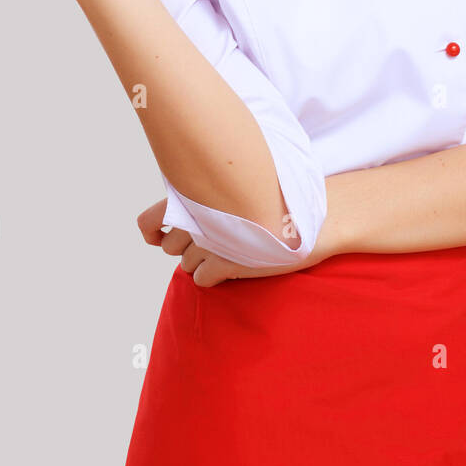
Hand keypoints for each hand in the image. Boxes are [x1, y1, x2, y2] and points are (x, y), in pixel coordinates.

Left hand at [136, 199, 339, 287]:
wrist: (316, 216)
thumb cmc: (282, 199)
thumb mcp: (242, 186)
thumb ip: (211, 195)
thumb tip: (187, 216)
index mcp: (197, 194)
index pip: (148, 220)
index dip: (153, 231)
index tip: (163, 235)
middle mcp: (198, 218)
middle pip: (171, 245)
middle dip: (189, 245)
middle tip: (217, 239)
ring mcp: (210, 242)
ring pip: (186, 264)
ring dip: (203, 261)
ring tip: (232, 251)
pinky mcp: (224, 264)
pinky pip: (202, 279)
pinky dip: (214, 277)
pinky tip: (233, 267)